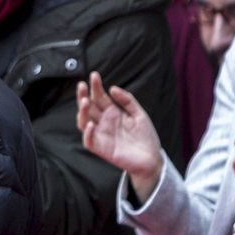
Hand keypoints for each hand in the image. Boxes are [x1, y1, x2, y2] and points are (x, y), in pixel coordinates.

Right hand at [76, 71, 163, 200]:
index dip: (95, 87)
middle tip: (82, 85)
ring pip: (84, 122)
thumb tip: (112, 88)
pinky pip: (89, 141)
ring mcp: (101, 135)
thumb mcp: (139, 114)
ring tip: (85, 102)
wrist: (152, 159)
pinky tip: (92, 124)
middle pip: (88, 108)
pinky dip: (88, 133)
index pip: (99, 97)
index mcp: (112, 112)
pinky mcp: (101, 149)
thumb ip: (127, 100)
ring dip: (82, 112)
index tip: (94, 75)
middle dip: (83, 96)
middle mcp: (104, 122)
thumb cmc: (145, 137)